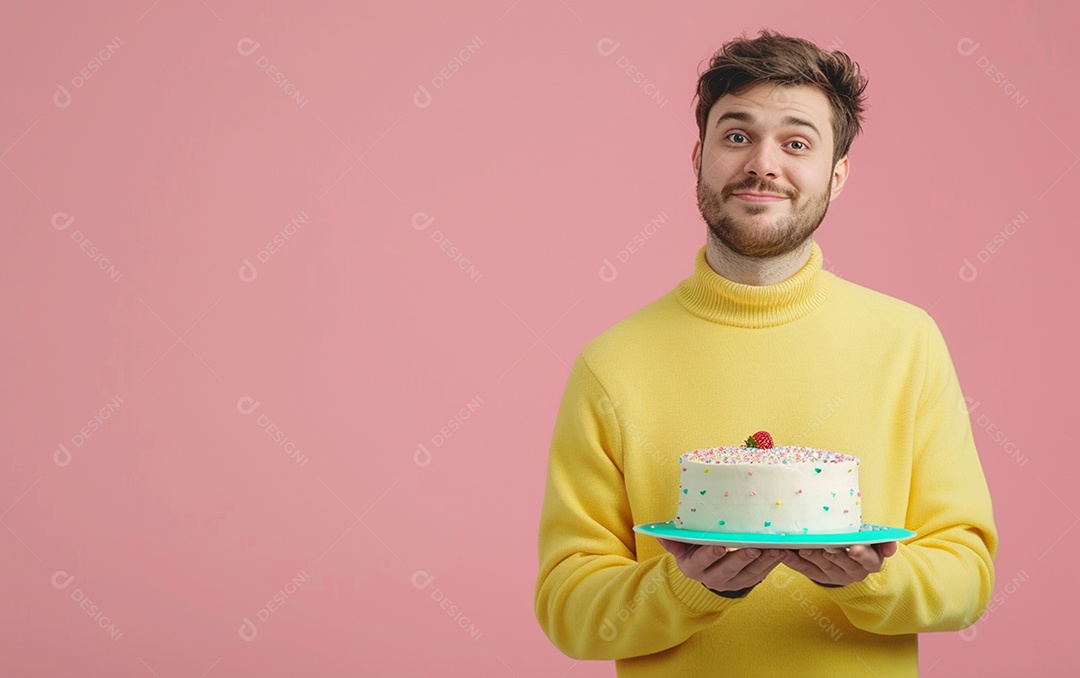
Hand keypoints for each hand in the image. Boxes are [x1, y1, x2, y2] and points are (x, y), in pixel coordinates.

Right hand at [657, 538, 784, 593]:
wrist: (707, 573)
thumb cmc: (693, 551)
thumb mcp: (681, 547)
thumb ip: (672, 540)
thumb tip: (657, 533)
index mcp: (694, 568)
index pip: (703, 561)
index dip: (711, 554)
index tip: (720, 545)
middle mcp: (713, 578)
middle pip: (729, 570)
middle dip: (742, 559)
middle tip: (754, 547)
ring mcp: (733, 582)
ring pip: (750, 574)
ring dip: (764, 562)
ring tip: (776, 549)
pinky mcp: (748, 582)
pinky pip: (763, 574)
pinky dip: (773, 564)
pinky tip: (782, 552)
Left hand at [780, 542, 897, 586]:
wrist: (849, 559)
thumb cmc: (861, 541)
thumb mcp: (874, 539)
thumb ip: (881, 539)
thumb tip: (892, 546)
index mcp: (872, 561)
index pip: (870, 560)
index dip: (862, 554)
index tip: (854, 548)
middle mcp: (855, 572)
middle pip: (843, 563)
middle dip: (833, 554)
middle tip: (824, 545)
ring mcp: (835, 576)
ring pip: (823, 566)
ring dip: (812, 556)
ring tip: (802, 546)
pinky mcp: (818, 577)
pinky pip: (804, 569)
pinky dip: (792, 561)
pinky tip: (782, 551)